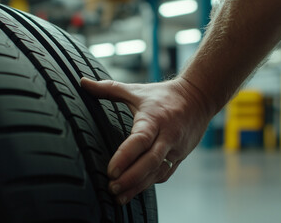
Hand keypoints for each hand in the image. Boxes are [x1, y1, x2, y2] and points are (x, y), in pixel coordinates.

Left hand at [80, 77, 212, 204]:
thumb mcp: (136, 91)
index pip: (140, 139)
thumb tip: (83, 82)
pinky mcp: (180, 156)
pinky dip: (150, 183)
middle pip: (151, 161)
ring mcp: (175, 148)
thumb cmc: (163, 95)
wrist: (198, 98)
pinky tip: (135, 190)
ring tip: (119, 197)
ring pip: (158, 172)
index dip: (126, 156)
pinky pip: (164, 174)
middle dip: (131, 178)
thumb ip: (108, 88)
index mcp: (154, 118)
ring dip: (139, 185)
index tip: (111, 171)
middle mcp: (167, 135)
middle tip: (112, 187)